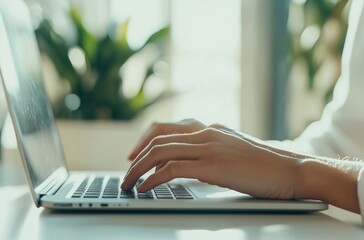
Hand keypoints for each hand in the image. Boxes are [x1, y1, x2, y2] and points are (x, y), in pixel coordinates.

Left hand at [121, 120, 301, 199]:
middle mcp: (206, 133)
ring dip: (139, 169)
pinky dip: (153, 179)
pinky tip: (146, 188)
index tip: (134, 155)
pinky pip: (172, 170)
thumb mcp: (231, 149)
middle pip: (158, 139)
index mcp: (209, 128)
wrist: (290, 169)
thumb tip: (188, 162)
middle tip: (126, 172)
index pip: (166, 128)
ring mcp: (209, 148)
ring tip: (129, 183)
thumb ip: (209, 149)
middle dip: (136, 156)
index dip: (144, 140)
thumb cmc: (262, 164)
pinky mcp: (214, 166)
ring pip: (161, 152)